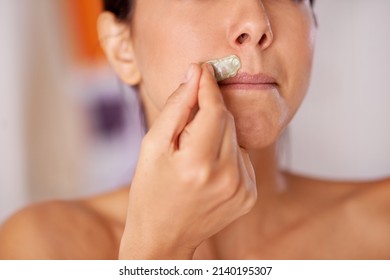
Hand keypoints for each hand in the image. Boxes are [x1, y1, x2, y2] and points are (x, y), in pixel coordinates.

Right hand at [119, 63, 256, 258]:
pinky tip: (207, 168)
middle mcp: (227, 177)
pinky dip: (226, 153)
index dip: (208, 86)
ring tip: (193, 155)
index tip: (203, 69)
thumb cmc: (151, 190)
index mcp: (197, 165)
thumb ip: (176, 107)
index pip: (214, 110)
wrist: (164, 236)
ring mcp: (242, 189)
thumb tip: (194, 75)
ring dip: (216, 134)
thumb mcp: (152, 147)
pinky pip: (241, 157)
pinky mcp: (249, 195)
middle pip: (227, 120)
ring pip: (235, 137)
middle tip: (186, 125)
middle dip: (208, 111)